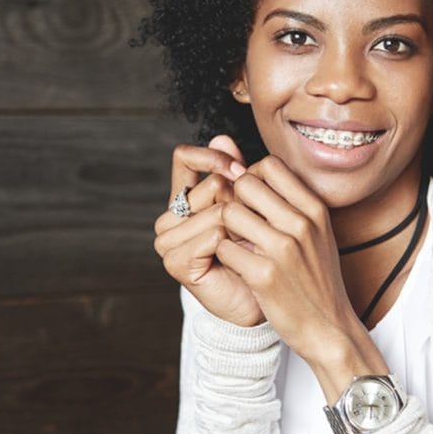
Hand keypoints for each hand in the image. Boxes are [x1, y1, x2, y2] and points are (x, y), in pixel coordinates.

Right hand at [153, 135, 264, 326]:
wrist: (264, 297)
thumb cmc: (257, 251)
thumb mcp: (249, 204)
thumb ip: (234, 172)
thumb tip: (222, 137)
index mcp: (184, 199)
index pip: (184, 157)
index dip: (213, 157)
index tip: (241, 169)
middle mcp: (170, 218)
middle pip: (211, 186)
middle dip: (242, 204)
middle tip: (253, 229)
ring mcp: (168, 241)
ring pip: (216, 211)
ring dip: (242, 227)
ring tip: (249, 246)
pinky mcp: (176, 262)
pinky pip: (213, 235)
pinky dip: (235, 244)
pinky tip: (241, 258)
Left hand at [215, 156, 387, 399]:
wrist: (329, 327)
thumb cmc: (317, 278)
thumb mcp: (317, 233)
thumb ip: (291, 202)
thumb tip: (249, 171)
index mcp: (315, 209)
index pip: (270, 165)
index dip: (252, 177)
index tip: (252, 200)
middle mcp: (302, 223)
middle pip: (245, 184)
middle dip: (235, 200)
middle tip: (240, 224)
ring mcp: (283, 249)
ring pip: (229, 213)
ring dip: (226, 230)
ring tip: (239, 245)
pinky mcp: (264, 275)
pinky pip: (224, 248)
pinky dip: (226, 257)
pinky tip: (240, 267)